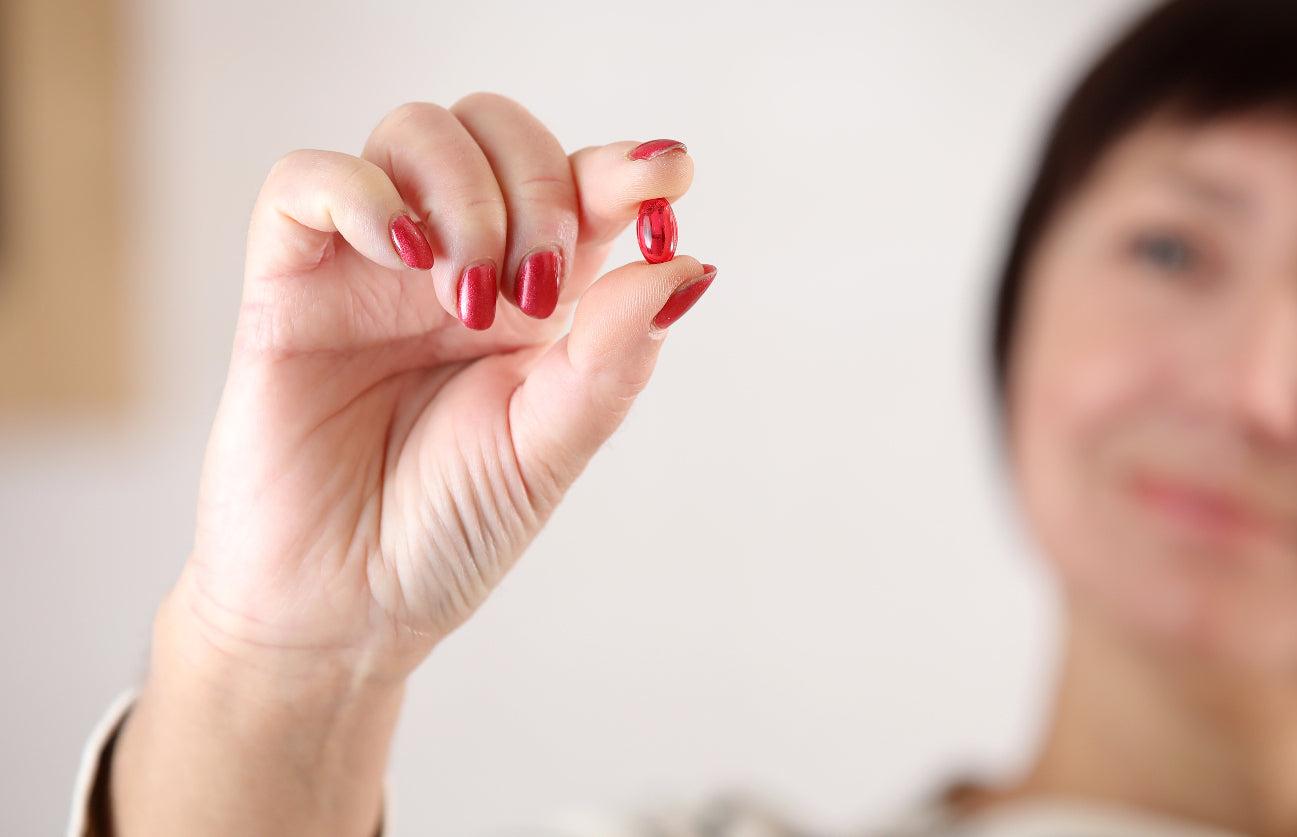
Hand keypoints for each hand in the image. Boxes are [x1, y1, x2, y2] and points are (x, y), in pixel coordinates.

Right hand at [175, 92, 710, 684]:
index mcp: (537, 294)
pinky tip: (406, 259)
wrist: (344, 609)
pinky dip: (364, 195)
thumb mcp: (551, 446)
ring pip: (417, 131)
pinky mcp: (287, 280)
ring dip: (466, 196)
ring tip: (469, 303)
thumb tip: (689, 268)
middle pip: (501, 132)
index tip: (667, 179)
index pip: (582, 186)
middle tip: (539, 290)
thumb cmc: (449, 528)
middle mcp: (458, 260)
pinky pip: (310, 181)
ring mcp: (371, 263)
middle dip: (541, 187)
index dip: (627, 167)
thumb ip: (614, 356)